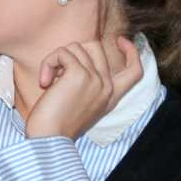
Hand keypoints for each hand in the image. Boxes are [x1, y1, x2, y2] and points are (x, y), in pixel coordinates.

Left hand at [25, 35, 143, 139]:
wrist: (49, 139)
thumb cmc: (57, 124)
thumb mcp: (81, 103)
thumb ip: (87, 82)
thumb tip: (75, 55)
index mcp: (111, 96)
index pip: (135, 70)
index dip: (131, 51)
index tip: (120, 40)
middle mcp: (107, 87)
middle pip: (95, 46)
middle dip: (72, 53)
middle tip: (58, 73)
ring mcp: (95, 79)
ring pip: (76, 47)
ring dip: (56, 59)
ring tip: (48, 81)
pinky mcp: (79, 74)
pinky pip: (62, 53)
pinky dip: (49, 62)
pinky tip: (45, 82)